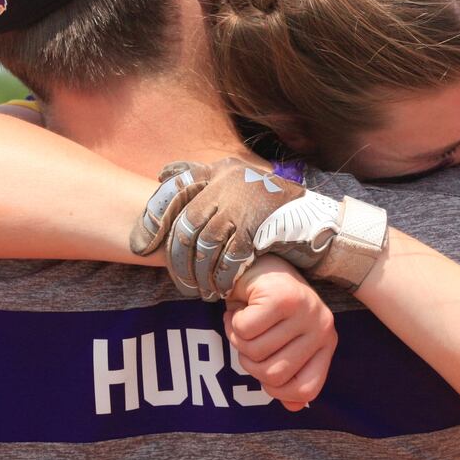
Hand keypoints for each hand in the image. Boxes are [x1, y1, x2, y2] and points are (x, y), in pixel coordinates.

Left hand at [132, 157, 387, 298]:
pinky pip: (229, 257)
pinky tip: (221, 288)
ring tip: (199, 289)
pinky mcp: (256, 228)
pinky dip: (222, 276)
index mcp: (220, 171)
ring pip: (205, 245)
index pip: (173, 193)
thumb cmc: (272, 206)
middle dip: (177, 257)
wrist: (317, 223)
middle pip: (186, 225)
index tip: (142, 247)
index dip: (154, 221)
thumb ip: (204, 176)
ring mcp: (243, 205)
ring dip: (198, 272)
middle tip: (179, 278)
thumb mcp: (238, 181)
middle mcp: (228, 183)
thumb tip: (164, 173)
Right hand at [226, 258, 336, 409]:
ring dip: (237, 339)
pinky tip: (240, 308)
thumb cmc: (269, 309)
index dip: (277, 390)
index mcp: (326, 342)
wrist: (257, 262)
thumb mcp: (283, 344)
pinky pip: (245, 331)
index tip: (263, 373)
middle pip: (273, 374)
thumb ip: (288, 375)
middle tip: (248, 339)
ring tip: (244, 320)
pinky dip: (233, 322)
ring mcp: (305, 311)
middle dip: (249, 361)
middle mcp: (322, 327)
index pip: (306, 390)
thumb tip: (294, 408)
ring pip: (255, 352)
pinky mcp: (282, 297)